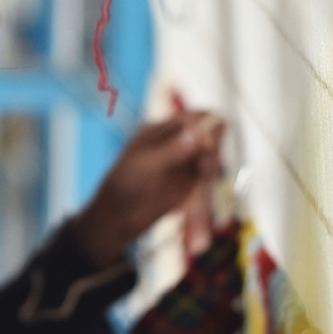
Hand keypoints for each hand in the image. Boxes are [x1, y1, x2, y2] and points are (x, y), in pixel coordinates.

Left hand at [67, 112, 224, 268]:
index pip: (189, 118)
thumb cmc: (124, 184)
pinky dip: (209, 174)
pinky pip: (207, 171)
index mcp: (158, 131)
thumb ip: (172, 150)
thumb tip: (197, 133)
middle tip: (207, 160)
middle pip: (205, 133)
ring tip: (205, 173)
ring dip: (212, 160)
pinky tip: (204, 180)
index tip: (208, 141)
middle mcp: (173, 142)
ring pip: (210, 152)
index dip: (204, 125)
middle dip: (212, 144)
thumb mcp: (146, 164)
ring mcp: (182, 161)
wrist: (119, 215)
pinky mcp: (189, 179)